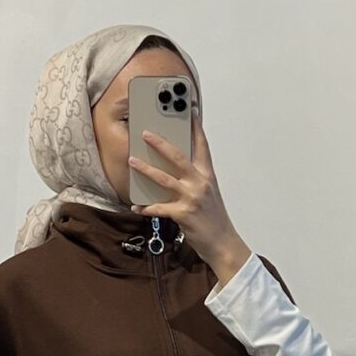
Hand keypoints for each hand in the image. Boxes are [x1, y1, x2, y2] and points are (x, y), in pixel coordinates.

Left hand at [128, 105, 251, 283]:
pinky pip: (158, 208)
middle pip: (178, 157)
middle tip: (146, 133)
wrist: (223, 243)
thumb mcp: (208, 194)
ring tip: (132, 161)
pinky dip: (146, 208)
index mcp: (207, 176)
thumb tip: (174, 169)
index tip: (189, 112)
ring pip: (164, 178)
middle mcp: (200, 183)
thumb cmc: (213, 218)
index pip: (202, 146)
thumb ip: (194, 179)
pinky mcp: (183, 214)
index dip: (195, 128)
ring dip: (145, 169)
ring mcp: (192, 198)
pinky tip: (136, 207)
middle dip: (160, 143)